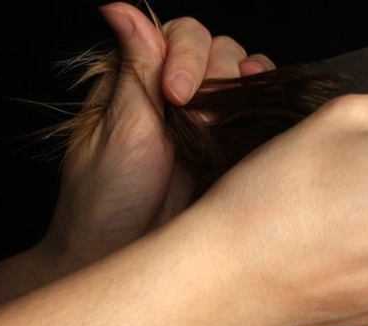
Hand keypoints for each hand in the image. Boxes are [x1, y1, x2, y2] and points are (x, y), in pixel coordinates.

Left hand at [38, 2, 273, 274]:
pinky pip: (260, 116)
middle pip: (217, 50)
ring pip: (243, 78)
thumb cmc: (102, 202)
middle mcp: (175, 95)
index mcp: (137, 81)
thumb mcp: (118, 131)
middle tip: (198, 119)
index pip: (176, 36)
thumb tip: (121, 6)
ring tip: (224, 124)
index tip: (175, 94)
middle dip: (215, 75)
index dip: (186, 55)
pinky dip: (266, 109)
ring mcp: (207, 122)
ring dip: (242, 89)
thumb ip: (135, 69)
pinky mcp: (232, 151)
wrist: (120, 259)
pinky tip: (261, 117)